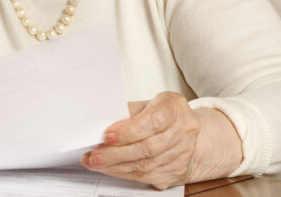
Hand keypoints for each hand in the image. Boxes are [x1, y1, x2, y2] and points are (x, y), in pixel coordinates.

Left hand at [80, 91, 241, 189]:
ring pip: (146, 165)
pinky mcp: (177, 172)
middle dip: (116, 153)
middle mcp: (183, 130)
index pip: (152, 121)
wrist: (185, 131)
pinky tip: (109, 168)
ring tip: (96, 162)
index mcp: (175, 107)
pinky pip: (147, 176)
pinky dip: (124, 173)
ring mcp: (183, 153)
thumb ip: (127, 112)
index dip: (128, 131)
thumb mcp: (146, 103)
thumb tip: (100, 124)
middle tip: (95, 154)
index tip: (107, 135)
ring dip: (116, 166)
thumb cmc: (161, 113)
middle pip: (148, 147)